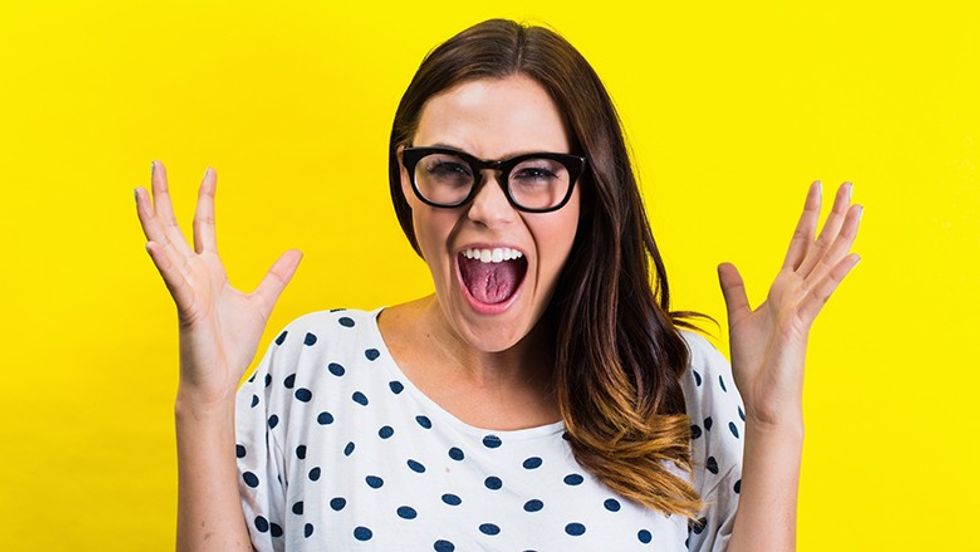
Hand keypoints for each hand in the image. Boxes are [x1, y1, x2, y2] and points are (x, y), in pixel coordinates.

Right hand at [134, 161, 302, 406]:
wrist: (219, 380)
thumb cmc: (232, 345)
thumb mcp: (262, 302)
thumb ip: (276, 276)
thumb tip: (297, 252)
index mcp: (209, 271)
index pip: (202, 224)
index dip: (205, 197)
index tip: (209, 170)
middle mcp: (192, 274)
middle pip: (173, 225)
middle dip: (165, 195)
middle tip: (156, 163)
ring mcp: (185, 289)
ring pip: (164, 246)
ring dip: (151, 219)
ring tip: (140, 191)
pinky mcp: (186, 308)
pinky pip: (172, 281)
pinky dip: (163, 262)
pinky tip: (152, 243)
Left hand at [716, 180, 862, 426]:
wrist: (764, 401)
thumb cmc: (757, 366)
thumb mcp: (739, 317)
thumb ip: (735, 289)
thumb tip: (725, 262)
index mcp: (784, 290)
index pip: (799, 245)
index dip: (808, 217)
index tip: (817, 189)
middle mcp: (798, 294)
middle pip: (819, 246)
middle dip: (832, 214)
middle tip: (848, 183)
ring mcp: (803, 307)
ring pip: (825, 263)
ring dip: (841, 235)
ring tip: (858, 205)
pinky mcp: (800, 324)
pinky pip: (820, 295)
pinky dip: (835, 274)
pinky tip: (852, 255)